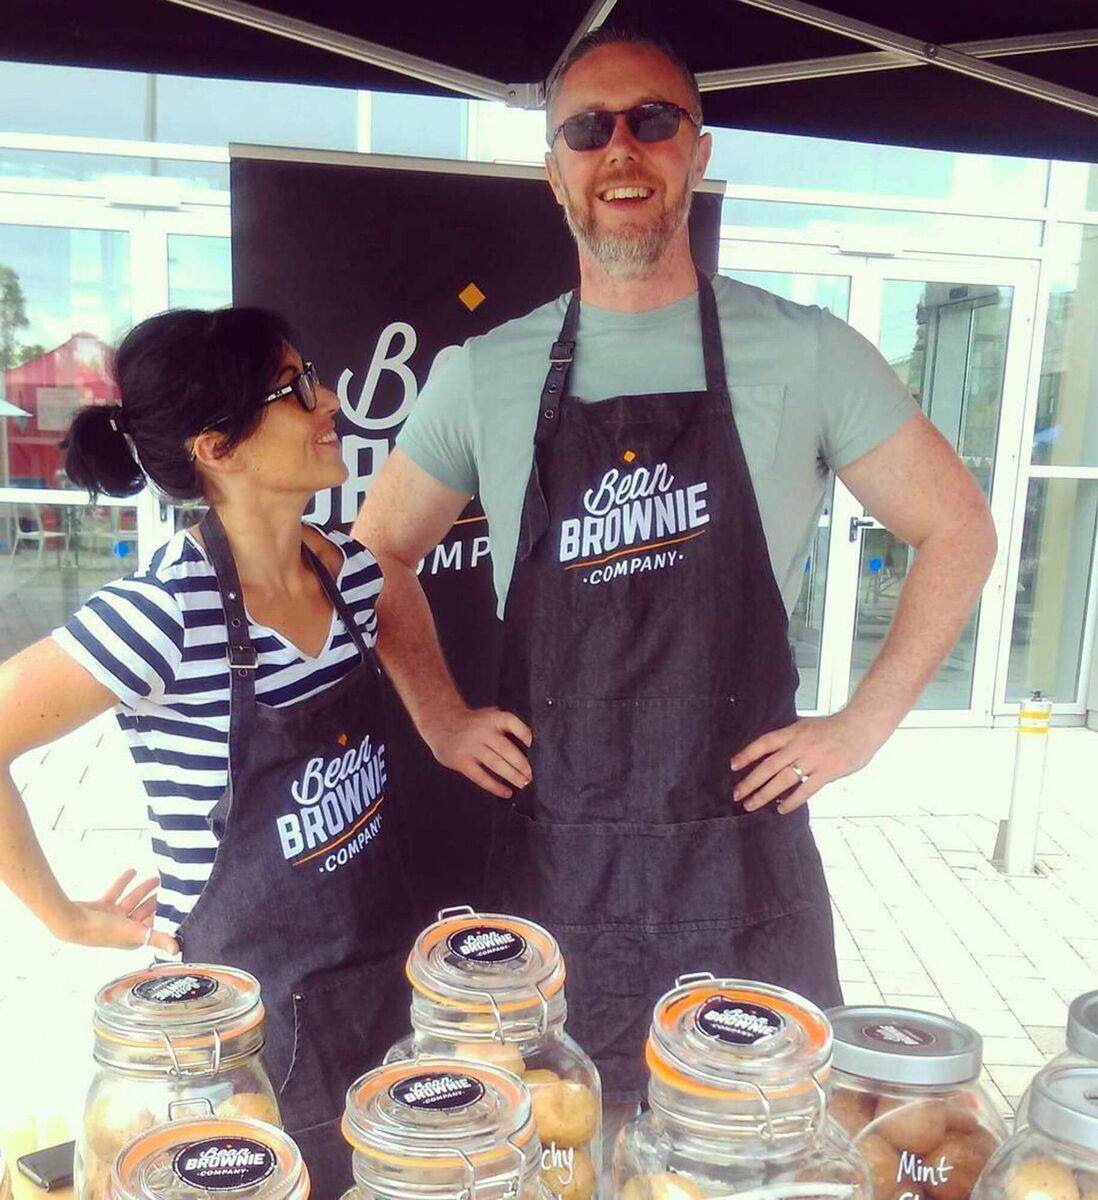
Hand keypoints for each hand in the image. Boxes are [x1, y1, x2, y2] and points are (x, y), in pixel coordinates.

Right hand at [57, 869, 179, 954]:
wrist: (71, 921)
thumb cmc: (102, 931)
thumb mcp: (136, 933)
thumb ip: (158, 939)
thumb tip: (177, 951)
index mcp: (132, 939)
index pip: (152, 926)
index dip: (164, 915)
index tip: (175, 904)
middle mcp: (122, 930)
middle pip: (143, 912)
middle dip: (155, 900)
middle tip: (169, 887)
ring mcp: (110, 919)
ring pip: (131, 901)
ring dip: (143, 890)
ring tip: (156, 877)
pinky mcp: (100, 908)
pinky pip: (115, 893)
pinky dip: (123, 883)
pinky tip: (132, 871)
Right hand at [423, 704, 532, 798]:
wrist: (443, 724)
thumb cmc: (475, 724)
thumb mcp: (490, 716)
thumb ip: (507, 728)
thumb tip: (531, 750)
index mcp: (492, 718)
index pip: (512, 723)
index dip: (525, 734)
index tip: (534, 746)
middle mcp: (481, 731)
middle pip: (506, 749)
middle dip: (521, 764)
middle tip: (531, 776)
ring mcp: (471, 747)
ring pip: (495, 764)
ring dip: (512, 776)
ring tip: (523, 784)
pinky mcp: (462, 761)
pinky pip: (481, 777)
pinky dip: (495, 786)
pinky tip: (506, 792)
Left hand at [730, 712, 884, 814]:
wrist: (861, 726)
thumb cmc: (833, 727)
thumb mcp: (806, 726)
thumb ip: (790, 739)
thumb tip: (770, 754)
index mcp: (793, 732)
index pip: (764, 743)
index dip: (747, 754)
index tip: (733, 766)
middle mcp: (800, 745)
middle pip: (769, 765)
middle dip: (751, 781)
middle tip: (737, 794)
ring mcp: (813, 759)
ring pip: (783, 779)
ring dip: (765, 794)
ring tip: (751, 805)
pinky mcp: (827, 772)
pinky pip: (805, 790)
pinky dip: (792, 801)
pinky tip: (781, 809)